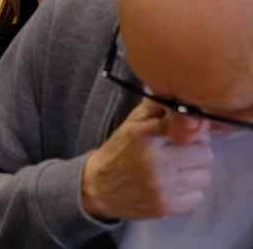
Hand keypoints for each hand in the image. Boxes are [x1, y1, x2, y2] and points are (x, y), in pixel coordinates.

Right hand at [81, 99, 212, 220]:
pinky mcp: (167, 206)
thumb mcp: (131, 123)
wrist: (99, 187)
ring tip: (176, 168)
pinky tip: (173, 184)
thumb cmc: (119, 151)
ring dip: (194, 172)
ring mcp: (162, 187)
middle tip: (181, 152)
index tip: (188, 132)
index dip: (194, 129)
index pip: (191, 128)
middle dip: (196, 151)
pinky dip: (189, 190)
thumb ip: (157, 107)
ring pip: (204, 176)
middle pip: (204, 153)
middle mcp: (155, 162)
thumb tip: (182, 96)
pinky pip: (197, 196)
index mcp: (145, 137)